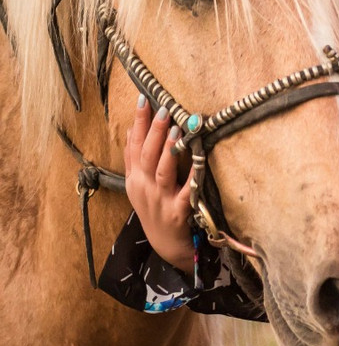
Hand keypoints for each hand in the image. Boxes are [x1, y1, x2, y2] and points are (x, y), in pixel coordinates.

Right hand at [124, 98, 194, 273]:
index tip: (143, 99)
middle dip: (154, 130)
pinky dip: (191, 180)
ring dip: (168, 150)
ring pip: (162, 172)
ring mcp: (159, 201)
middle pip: (147, 155)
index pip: (133, 146)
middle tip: (163, 108)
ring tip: (175, 130)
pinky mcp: (177, 214)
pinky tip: (198, 166)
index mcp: (134, 179)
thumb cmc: (154, 209)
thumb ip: (134, 159)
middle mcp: (144, 188)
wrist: (165, 246)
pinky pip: (186, 194)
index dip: (138, 122)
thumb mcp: (138, 185)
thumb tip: (132, 128)